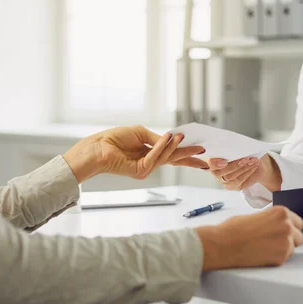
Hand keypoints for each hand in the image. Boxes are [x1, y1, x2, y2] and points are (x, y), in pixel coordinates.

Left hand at [63, 125, 207, 182]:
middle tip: (205, 154)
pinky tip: (168, 137)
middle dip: (190, 157)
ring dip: (176, 146)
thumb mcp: (140, 133)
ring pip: (166, 158)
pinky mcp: (141, 171)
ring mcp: (146, 168)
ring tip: (183, 137)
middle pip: (174, 160)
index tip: (201, 153)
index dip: (187, 154)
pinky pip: (155, 157)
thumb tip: (171, 139)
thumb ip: (157, 138)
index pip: (172, 155)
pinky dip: (162, 146)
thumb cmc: (114, 139)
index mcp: (150, 153)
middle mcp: (150, 163)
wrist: (97, 147)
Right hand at [194, 206, 302, 269]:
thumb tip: (277, 226)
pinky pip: (285, 258)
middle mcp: (287, 226)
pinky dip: (277, 258)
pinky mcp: (281, 257)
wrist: (223, 244)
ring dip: (283, 249)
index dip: (290, 228)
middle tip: (274, 242)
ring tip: (266, 248)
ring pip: (293, 248)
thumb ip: (272, 220)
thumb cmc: (234, 229)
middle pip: (299, 236)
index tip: (283, 232)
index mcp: (281, 213)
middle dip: (290, 240)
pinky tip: (263, 254)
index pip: (298, 222)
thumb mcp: (257, 216)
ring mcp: (285, 242)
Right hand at [208, 154, 281, 191]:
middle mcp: (214, 171)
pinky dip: (247, 172)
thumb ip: (232, 147)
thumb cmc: (242, 153)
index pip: (207, 163)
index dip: (213, 163)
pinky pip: (238, 181)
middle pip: (219, 172)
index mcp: (211, 159)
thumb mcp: (236, 148)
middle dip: (233, 165)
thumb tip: (234, 144)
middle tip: (245, 159)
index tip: (224, 161)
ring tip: (252, 161)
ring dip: (243, 168)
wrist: (253, 163)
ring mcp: (222, 180)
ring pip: (229, 177)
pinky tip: (253, 166)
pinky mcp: (230, 186)